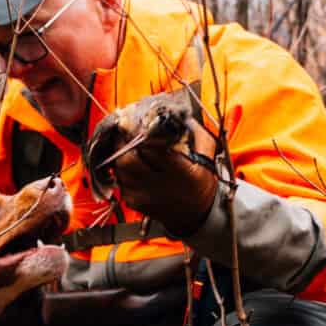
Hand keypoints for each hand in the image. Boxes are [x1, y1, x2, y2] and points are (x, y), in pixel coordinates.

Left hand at [86, 92, 218, 235]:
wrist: (196, 214)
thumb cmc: (202, 179)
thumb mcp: (207, 154)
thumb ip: (194, 131)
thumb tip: (175, 111)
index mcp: (180, 174)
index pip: (151, 148)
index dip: (140, 131)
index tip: (135, 117)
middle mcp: (158, 187)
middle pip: (127, 159)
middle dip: (121, 140)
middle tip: (122, 125)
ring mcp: (142, 196)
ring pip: (119, 168)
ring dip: (118, 151)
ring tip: (122, 137)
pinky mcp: (133, 202)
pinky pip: (119, 178)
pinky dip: (120, 165)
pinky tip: (126, 156)